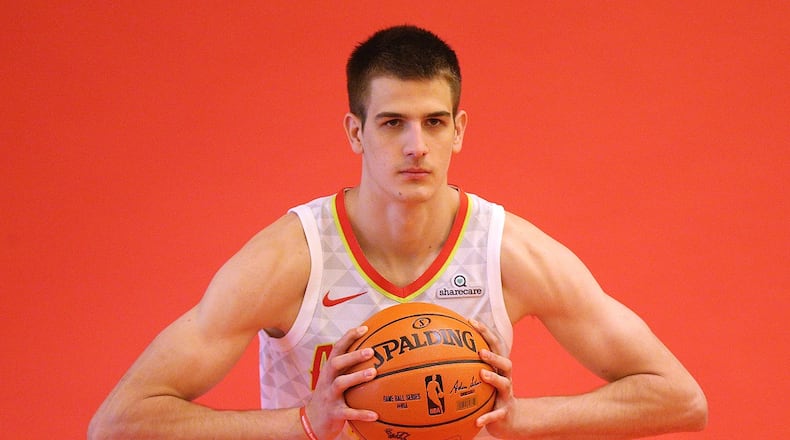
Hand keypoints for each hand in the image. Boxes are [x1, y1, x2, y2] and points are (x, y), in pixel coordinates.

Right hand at [304, 326, 378, 438]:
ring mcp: (329, 396)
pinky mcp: (333, 413)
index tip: (364, 328)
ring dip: (356, 377)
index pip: (337, 348)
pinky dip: (361, 413)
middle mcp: (327, 380)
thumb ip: (350, 367)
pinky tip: (375, 414)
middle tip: (371, 351)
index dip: (349, 337)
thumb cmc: (330, 395)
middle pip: (336, 363)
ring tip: (373, 373)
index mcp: (329, 370)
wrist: (312, 421)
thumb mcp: (335, 379)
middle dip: (352, 356)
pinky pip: (348, 413)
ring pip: (340, 384)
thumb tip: (376, 353)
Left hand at [470, 319, 516, 438]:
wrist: (509, 419)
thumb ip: (467, 364)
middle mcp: (505, 378)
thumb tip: (439, 349)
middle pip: (506, 361)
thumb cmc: (490, 394)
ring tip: (482, 374)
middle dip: (494, 354)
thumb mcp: (482, 377)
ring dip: (494, 378)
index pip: (495, 345)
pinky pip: (496, 414)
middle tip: (480, 351)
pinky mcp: (504, 412)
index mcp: (498, 367)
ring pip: (505, 384)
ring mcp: (506, 395)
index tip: (471, 321)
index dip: (485, 332)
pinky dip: (488, 417)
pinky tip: (478, 421)